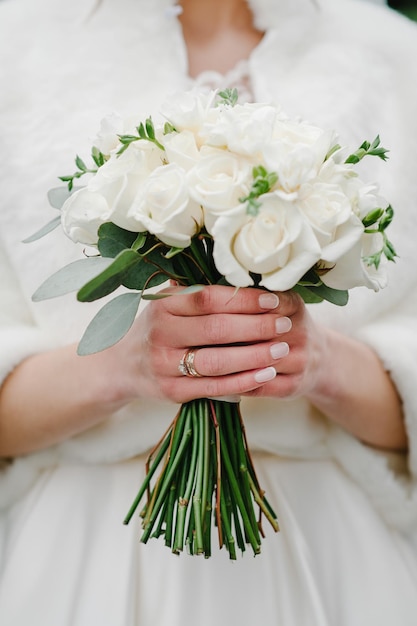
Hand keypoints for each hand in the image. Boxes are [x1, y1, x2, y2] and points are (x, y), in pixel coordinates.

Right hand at [116, 285, 320, 403]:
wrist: (124, 366)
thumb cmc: (160, 328)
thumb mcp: (169, 304)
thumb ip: (199, 293)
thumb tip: (250, 276)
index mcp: (163, 305)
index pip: (209, 298)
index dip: (244, 299)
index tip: (273, 300)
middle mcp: (161, 333)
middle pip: (216, 330)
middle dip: (256, 327)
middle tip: (284, 325)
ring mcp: (164, 365)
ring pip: (216, 361)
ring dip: (254, 356)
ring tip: (281, 349)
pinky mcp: (172, 391)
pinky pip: (213, 387)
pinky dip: (243, 381)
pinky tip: (265, 374)